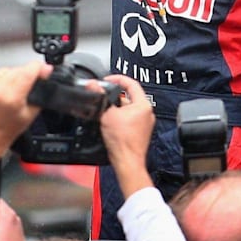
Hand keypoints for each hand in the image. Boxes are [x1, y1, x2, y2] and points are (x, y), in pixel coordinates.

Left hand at [0, 62, 46, 159]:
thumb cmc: (9, 128)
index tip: (44, 69)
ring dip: (13, 75)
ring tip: (13, 90)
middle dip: (27, 74)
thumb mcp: (31, 113)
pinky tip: (3, 89)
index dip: (39, 68)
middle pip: (18, 69)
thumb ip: (40, 92)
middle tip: (28, 85)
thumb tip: (45, 72)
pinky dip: (2, 78)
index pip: (28, 72)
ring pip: (7, 70)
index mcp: (11, 98)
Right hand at [99, 75, 155, 196]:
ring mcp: (145, 123)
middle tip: (104, 98)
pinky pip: (130, 119)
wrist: (127, 161)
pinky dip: (120, 118)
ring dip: (117, 109)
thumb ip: (100, 97)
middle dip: (115, 97)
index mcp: (143, 105)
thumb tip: (93, 85)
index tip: (108, 80)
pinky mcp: (141, 132)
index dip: (117, 79)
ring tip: (106, 113)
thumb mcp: (107, 114)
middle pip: (129, 97)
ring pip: (129, 109)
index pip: (131, 84)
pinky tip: (111, 124)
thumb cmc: (122, 142)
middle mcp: (147, 113)